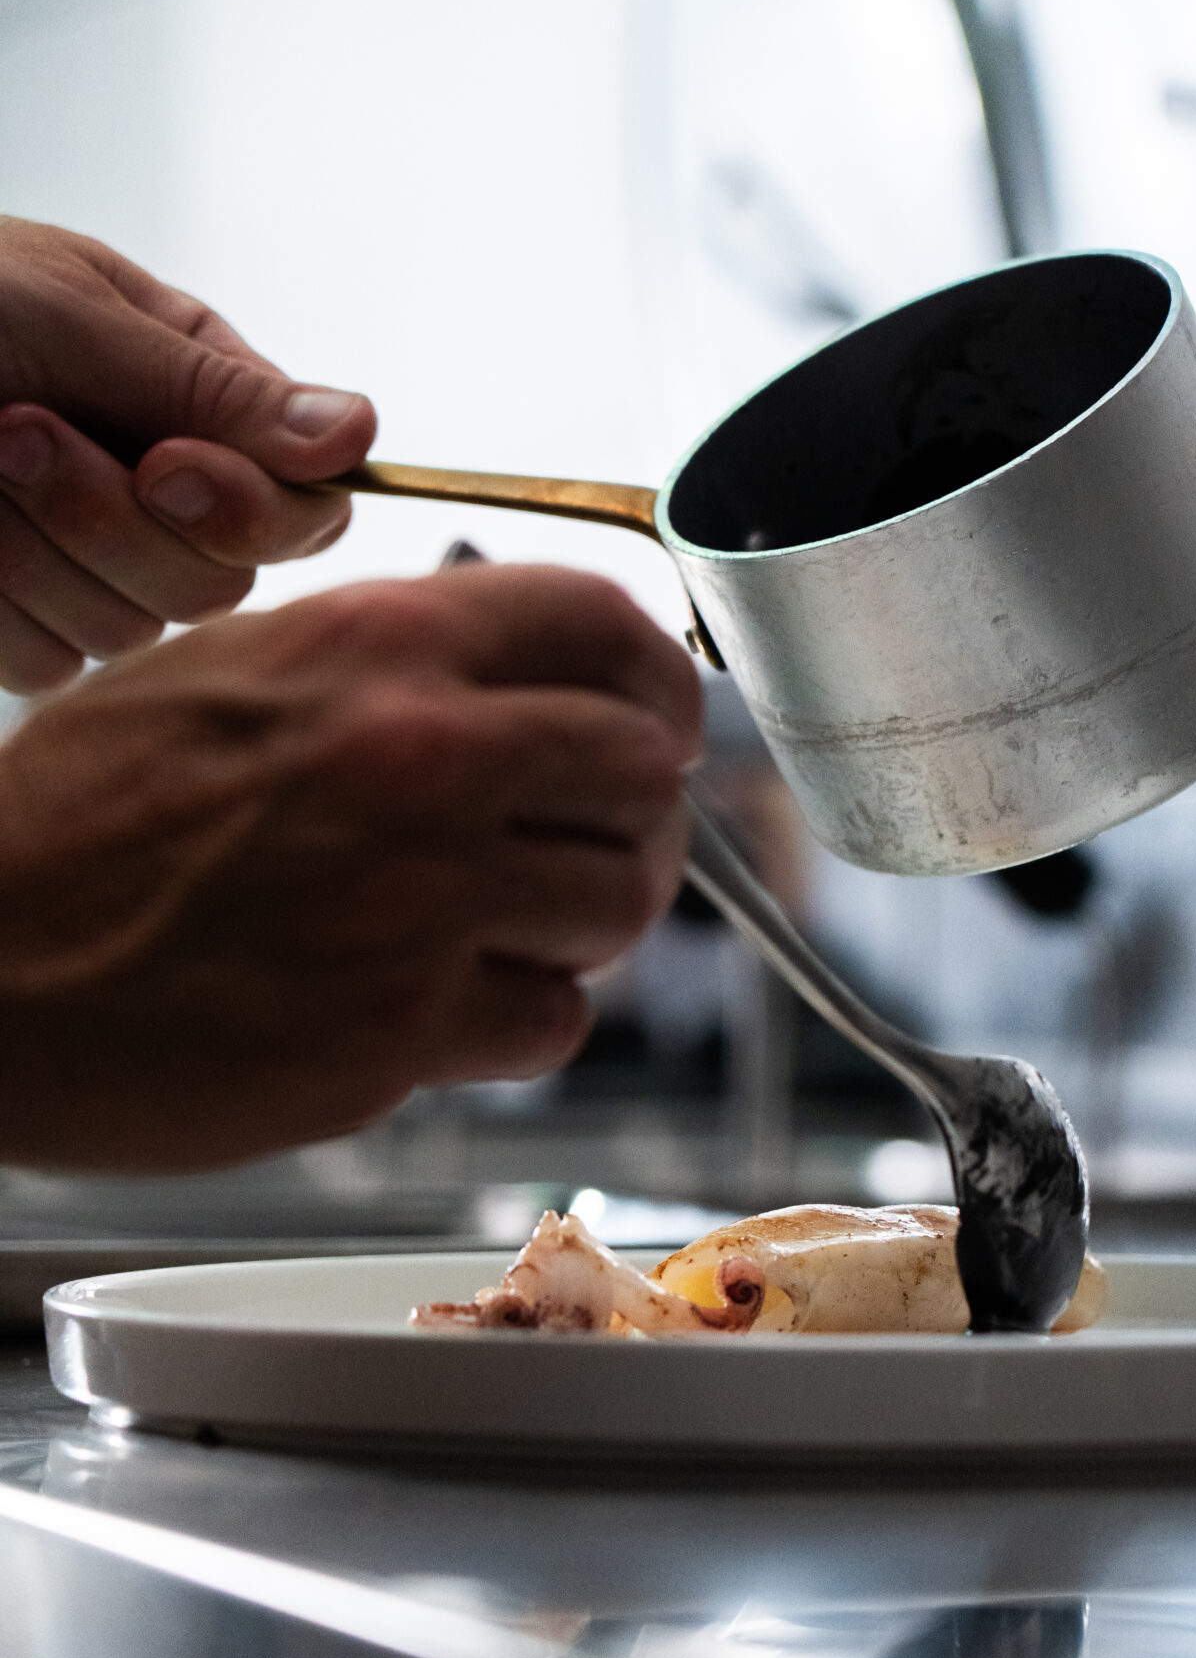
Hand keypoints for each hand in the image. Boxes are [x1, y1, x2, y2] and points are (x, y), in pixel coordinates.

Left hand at [0, 216, 376, 692]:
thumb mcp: (70, 310)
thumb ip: (211, 392)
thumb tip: (360, 434)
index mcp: (197, 404)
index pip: (301, 508)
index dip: (251, 512)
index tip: (166, 472)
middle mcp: (162, 496)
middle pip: (219, 582)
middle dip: (110, 519)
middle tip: (15, 430)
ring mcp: (94, 570)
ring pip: (130, 627)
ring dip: (31, 543)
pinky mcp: (24, 630)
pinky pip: (47, 661)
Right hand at [0, 566, 699, 1168]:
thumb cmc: (77, 829)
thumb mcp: (224, 672)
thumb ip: (382, 668)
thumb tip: (514, 683)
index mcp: (375, 647)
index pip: (605, 628)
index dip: (655, 684)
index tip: (654, 724)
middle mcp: (418, 758)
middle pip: (643, 773)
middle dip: (636, 813)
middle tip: (597, 842)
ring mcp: (421, 898)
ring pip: (619, 902)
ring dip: (586, 922)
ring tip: (511, 926)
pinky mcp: (404, 1028)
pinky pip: (555, 1020)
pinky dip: (523, 1020)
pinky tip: (449, 1004)